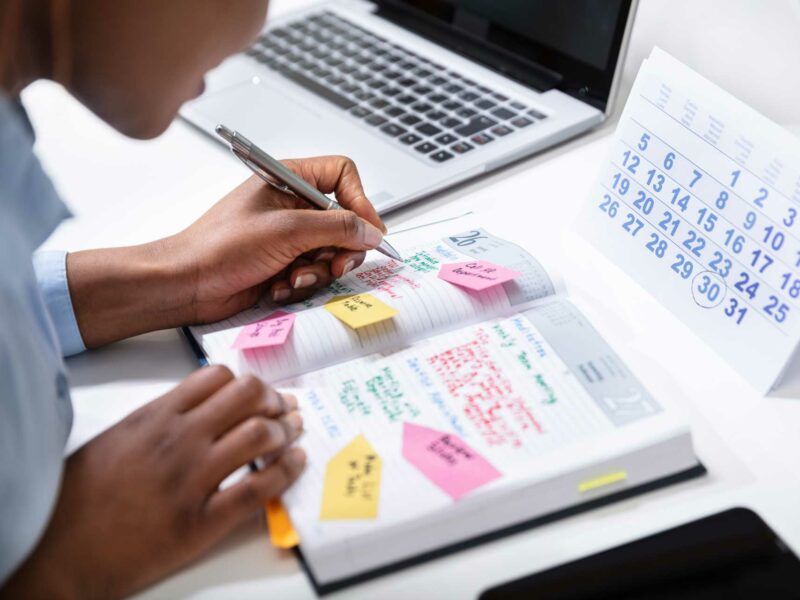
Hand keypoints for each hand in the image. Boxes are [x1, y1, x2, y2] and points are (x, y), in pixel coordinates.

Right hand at [3, 366, 304, 598]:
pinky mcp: (202, 521)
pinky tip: (296, 463)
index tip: (259, 394)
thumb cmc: (81, 496)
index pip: (217, 376)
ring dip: (286, 431)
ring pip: (260, 435)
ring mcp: (193, 478)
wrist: (62, 551)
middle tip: (284, 410)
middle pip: (247, 396)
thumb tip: (201, 408)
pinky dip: (286, 472)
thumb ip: (159, 418)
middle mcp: (179, 439)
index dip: (247, 382)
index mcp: (156, 416)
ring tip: (293, 434)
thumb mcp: (117, 438)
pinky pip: (259, 488)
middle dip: (274, 399)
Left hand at [67, 155, 386, 346]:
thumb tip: (370, 230)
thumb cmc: (218, 247)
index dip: (360, 200)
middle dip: (341, 248)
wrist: (187, 284)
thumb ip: (336, 227)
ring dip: (317, 271)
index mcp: (289, 180)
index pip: (342, 175)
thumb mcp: (287, 230)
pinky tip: (279, 286)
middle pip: (344, 220)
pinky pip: (314, 273)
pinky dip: (302, 283)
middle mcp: (292, 205)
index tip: (368, 230)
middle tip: (334, 265)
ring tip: (293, 278)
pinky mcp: (285, 263)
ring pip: (332, 252)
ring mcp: (290, 236)